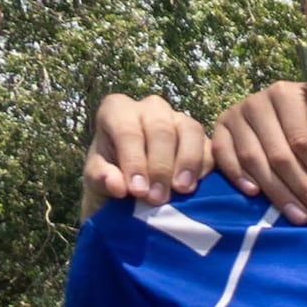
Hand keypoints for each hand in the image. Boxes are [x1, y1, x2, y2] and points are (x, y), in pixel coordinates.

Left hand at [81, 95, 214, 211]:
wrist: (133, 185)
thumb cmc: (111, 176)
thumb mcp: (97, 179)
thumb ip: (101, 178)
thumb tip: (117, 185)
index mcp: (117, 110)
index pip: (127, 130)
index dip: (134, 161)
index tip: (137, 191)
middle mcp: (150, 108)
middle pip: (161, 129)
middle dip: (160, 166)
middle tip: (156, 198)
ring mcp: (179, 119)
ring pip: (190, 131)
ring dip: (187, 163)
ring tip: (181, 190)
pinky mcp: (201, 137)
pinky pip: (209, 147)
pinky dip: (204, 168)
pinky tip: (194, 188)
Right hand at [210, 82, 306, 221]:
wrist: (286, 107)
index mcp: (286, 94)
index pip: (302, 141)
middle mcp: (256, 103)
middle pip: (279, 155)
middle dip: (303, 191)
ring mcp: (234, 116)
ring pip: (253, 160)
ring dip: (276, 193)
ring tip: (298, 217)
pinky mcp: (219, 129)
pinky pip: (222, 155)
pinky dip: (236, 176)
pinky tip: (254, 195)